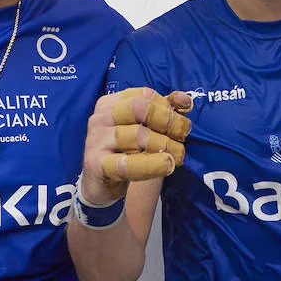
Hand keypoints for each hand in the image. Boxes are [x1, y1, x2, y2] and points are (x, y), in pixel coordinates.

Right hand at [81, 87, 192, 203]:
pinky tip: (166, 165)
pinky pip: (127, 164)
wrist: (97, 185)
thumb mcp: (142, 128)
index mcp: (111, 103)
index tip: (182, 119)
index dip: (168, 106)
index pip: (145, 95)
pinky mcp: (96, 165)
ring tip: (177, 156)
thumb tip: (185, 100)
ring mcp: (97, 140)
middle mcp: (101, 117)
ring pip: (138, 135)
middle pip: (140, 109)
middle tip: (183, 137)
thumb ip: (163, 111)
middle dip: (168, 121)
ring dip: (165, 146)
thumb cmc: (123, 152)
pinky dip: (151, 164)